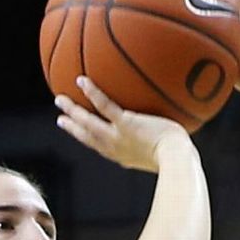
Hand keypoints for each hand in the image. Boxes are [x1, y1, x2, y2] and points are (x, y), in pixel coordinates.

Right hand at [55, 76, 189, 172]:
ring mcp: (118, 136)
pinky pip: (103, 106)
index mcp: (124, 156)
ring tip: (59, 99)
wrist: (177, 159)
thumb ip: (166, 144)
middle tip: (60, 119)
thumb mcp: (169, 154)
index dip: (87, 140)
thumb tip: (177, 136)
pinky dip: (91, 93)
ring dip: (72, 111)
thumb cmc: (180, 158)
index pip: (101, 147)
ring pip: (88, 123)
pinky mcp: (125, 124)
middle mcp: (116, 148)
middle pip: (88, 137)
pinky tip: (81, 80)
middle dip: (72, 128)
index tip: (79, 134)